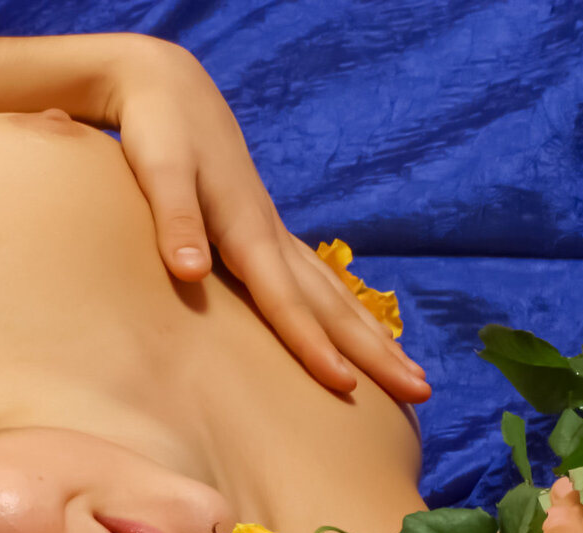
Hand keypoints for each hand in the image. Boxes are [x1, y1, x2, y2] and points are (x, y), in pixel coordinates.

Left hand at [103, 36, 429, 403]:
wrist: (169, 89)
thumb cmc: (159, 132)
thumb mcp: (160, 171)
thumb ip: (177, 222)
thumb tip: (190, 272)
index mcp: (247, 230)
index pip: (285, 302)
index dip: (312, 346)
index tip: (345, 386)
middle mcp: (270, 235)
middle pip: (331, 305)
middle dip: (376, 352)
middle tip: (423, 393)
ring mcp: (272, 233)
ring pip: (333, 294)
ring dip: (372, 336)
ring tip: (411, 376)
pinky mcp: (264, 230)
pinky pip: (316, 283)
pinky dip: (343, 312)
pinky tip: (358, 332)